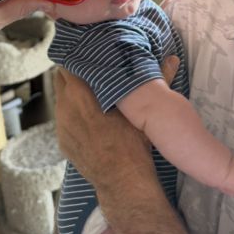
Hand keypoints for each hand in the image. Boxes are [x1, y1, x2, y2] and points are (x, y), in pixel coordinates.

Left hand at [54, 55, 179, 187]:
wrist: (121, 179)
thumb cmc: (133, 140)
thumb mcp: (144, 108)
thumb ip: (158, 79)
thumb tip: (173, 59)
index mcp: (81, 92)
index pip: (70, 63)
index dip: (79, 57)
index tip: (90, 55)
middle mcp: (65, 105)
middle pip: (61, 79)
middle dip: (74, 73)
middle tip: (91, 71)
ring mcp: (61, 125)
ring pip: (61, 99)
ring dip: (71, 94)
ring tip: (89, 94)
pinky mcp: (62, 141)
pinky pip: (63, 119)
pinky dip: (71, 114)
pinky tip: (87, 118)